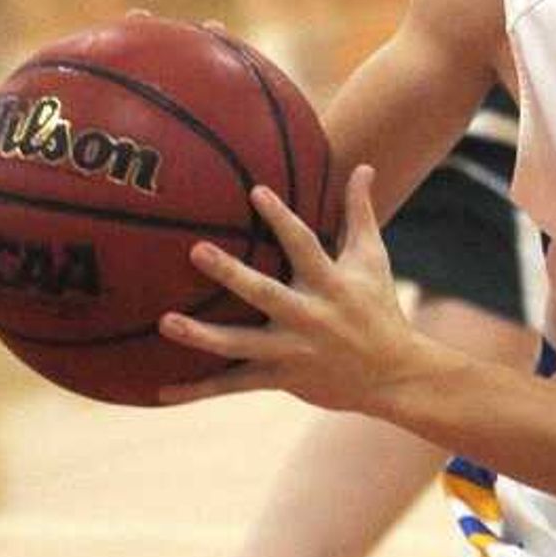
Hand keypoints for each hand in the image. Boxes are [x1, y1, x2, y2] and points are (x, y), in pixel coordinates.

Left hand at [158, 168, 435, 412]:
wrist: (394, 376)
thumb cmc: (379, 309)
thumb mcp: (373, 260)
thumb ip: (360, 213)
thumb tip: (364, 165)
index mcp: (332, 285)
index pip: (306, 246)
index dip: (282, 219)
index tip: (256, 192)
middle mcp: (310, 317)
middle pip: (266, 294)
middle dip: (233, 274)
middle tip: (196, 251)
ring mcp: (293, 351)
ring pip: (242, 344)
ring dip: (204, 337)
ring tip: (166, 322)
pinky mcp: (281, 378)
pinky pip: (234, 385)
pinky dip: (198, 390)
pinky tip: (161, 391)